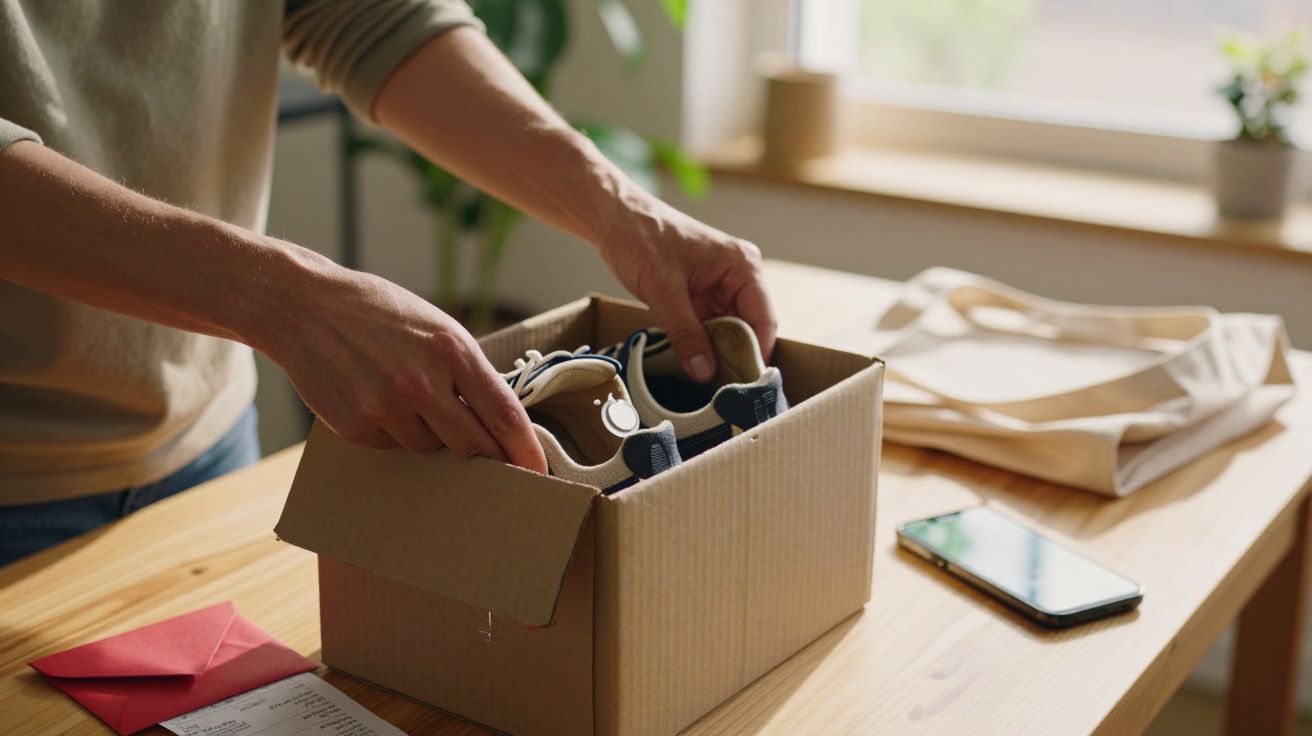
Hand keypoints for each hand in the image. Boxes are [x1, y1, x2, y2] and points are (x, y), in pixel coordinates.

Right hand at [253, 255, 547, 471]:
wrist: (304, 307)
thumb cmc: (379, 313)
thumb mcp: (435, 327)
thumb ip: (467, 371)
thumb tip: (498, 421)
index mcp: (453, 350)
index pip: (504, 414)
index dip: (526, 450)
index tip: (539, 471)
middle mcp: (423, 383)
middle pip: (473, 446)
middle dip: (485, 457)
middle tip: (490, 461)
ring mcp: (387, 408)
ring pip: (431, 451)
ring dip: (432, 439)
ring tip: (408, 402)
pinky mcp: (356, 427)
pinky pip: (393, 449)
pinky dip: (394, 435)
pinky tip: (377, 402)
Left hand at [597, 196, 776, 381]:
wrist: (613, 218)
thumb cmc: (640, 237)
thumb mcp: (662, 290)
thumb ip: (686, 333)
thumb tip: (705, 372)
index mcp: (742, 265)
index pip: (763, 319)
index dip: (757, 354)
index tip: (745, 386)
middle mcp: (739, 276)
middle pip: (750, 328)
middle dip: (738, 359)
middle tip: (725, 395)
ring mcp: (721, 287)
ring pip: (730, 332)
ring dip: (720, 355)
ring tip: (711, 388)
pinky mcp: (702, 296)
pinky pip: (711, 328)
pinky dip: (705, 347)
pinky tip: (696, 368)